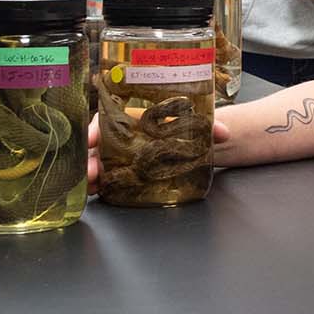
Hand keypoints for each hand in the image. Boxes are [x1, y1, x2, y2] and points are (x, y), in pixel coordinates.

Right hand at [87, 111, 234, 193]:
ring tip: (89, 187)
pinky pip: (105, 179)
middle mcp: (122, 138)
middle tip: (90, 172)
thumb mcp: (195, 126)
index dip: (95, 129)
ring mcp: (120, 157)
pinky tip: (95, 193)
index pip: (107, 120)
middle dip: (89, 158)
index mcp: (133, 119)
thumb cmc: (185, 130)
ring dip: (90, 175)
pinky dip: (98, 186)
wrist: (191, 146)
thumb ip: (208, 127)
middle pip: (98, 146)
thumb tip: (223, 133)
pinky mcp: (124, 174)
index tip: (90, 139)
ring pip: (97, 164)